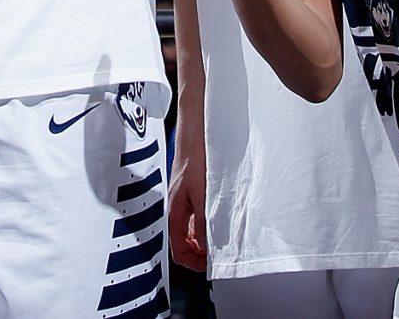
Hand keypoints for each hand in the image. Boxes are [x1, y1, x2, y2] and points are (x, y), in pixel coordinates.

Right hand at [166, 127, 207, 269]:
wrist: (197, 133)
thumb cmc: (196, 157)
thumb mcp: (202, 193)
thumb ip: (204, 221)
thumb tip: (207, 245)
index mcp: (175, 213)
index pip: (179, 250)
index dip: (194, 263)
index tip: (210, 266)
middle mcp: (178, 210)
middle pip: (185, 244)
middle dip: (200, 255)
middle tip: (219, 257)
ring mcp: (185, 202)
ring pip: (193, 233)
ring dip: (205, 241)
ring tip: (222, 241)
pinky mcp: (193, 193)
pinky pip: (198, 219)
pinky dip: (208, 226)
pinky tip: (220, 222)